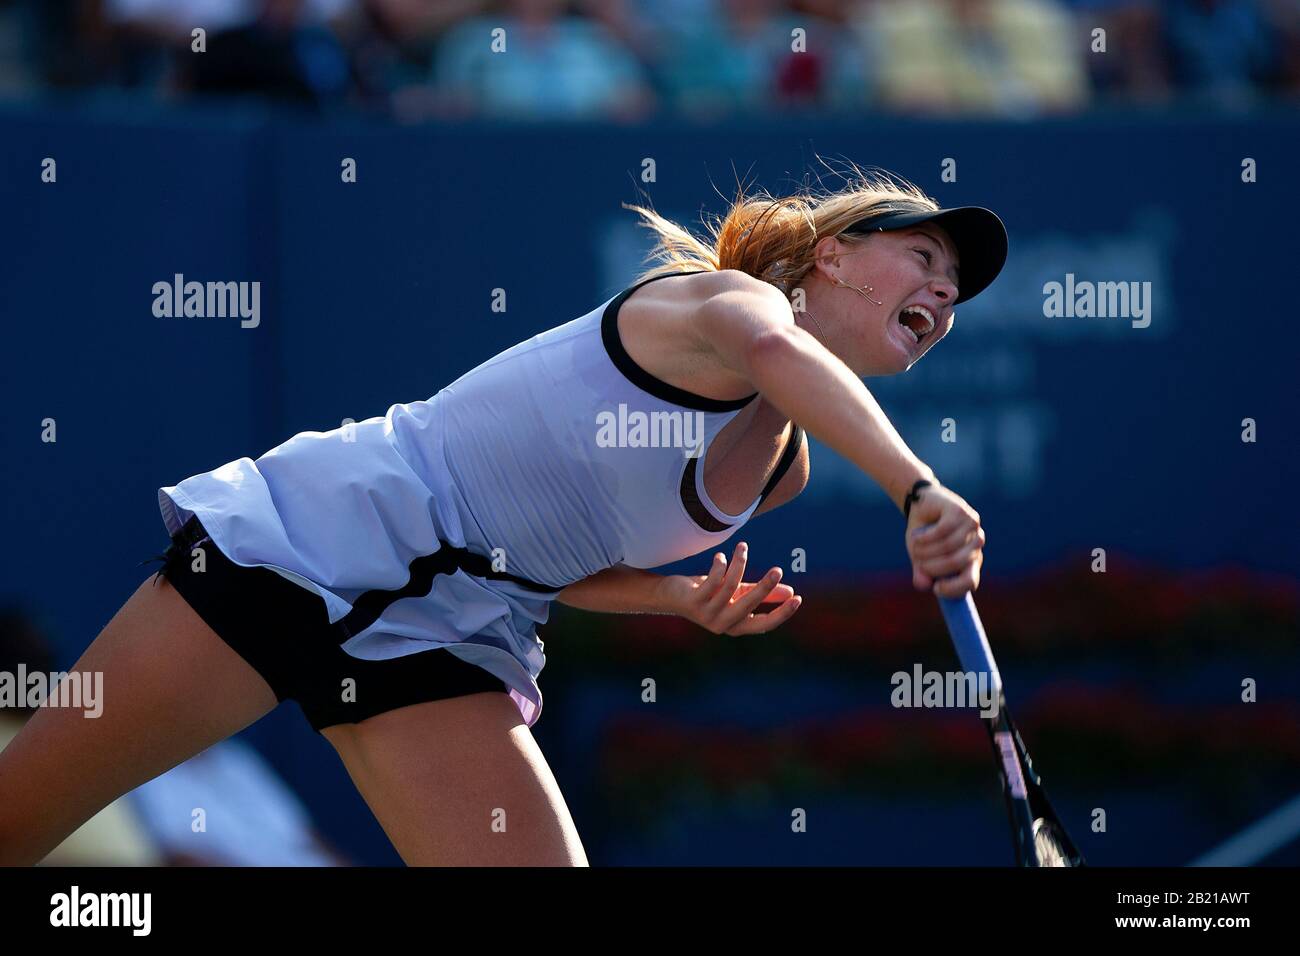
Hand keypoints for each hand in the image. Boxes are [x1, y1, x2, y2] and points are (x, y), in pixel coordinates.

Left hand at [658, 541, 801, 634]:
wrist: (670, 596)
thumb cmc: (707, 594)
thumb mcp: (735, 594)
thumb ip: (758, 592)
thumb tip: (789, 590)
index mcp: (736, 626)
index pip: (764, 625)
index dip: (782, 613)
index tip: (798, 598)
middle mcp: (722, 625)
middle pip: (749, 606)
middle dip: (765, 587)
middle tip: (778, 570)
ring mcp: (707, 615)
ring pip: (730, 588)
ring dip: (738, 564)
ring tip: (743, 547)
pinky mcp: (693, 602)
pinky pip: (712, 581)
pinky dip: (719, 566)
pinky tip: (720, 557)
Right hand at [904, 483, 984, 597]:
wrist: (920, 505)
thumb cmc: (923, 535)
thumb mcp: (920, 557)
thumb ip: (923, 572)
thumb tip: (923, 585)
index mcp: (971, 560)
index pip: (971, 581)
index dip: (954, 589)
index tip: (936, 589)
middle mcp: (975, 544)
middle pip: (956, 563)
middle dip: (932, 566)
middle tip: (919, 563)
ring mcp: (971, 526)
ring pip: (948, 546)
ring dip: (925, 550)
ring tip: (914, 546)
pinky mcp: (960, 511)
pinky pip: (943, 530)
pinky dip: (925, 536)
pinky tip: (916, 535)